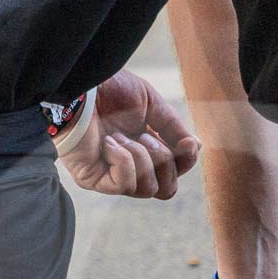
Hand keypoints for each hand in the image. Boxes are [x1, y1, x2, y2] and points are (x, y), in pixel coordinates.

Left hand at [59, 70, 200, 199]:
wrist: (82, 88)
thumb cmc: (111, 91)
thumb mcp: (152, 104)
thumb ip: (174, 128)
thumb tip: (196, 148)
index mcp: (145, 149)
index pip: (175, 173)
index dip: (185, 161)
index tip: (187, 143)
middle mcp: (131, 167)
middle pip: (166, 190)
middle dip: (164, 160)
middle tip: (145, 136)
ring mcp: (111, 176)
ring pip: (147, 189)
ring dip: (141, 157)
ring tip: (122, 136)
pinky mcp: (94, 181)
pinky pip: (125, 184)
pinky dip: (123, 160)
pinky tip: (109, 143)